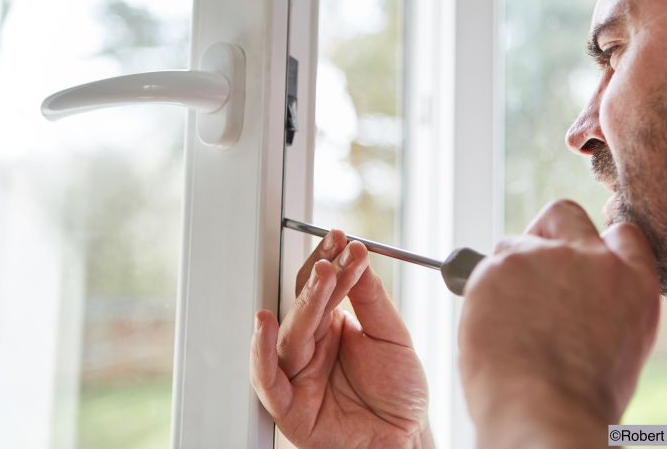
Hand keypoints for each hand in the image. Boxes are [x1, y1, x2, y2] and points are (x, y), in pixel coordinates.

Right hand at [250, 230, 432, 448]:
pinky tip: (264, 323)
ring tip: (320, 275)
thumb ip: (372, 299)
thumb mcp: (393, 337)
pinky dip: (260, 351)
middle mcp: (311, 346)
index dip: (331, 261)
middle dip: (320, 276)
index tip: (342, 238)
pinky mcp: (288, 405)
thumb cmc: (399, 392)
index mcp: (332, 326)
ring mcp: (297, 373)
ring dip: (304, 301)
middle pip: (305, 303)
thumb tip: (358, 256)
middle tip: (335, 251)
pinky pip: (267, 377)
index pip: (323, 286)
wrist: (405, 439)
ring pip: (291, 332)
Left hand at [458, 200, 659, 447]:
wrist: (545, 414)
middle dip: (545, 235)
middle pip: (563, 215)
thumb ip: (605, 303)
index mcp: (633, 281)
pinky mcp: (501, 265)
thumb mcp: (621, 345)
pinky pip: (481, 268)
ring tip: (508, 321)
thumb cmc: (581, 399)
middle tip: (530, 272)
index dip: (595, 246)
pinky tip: (490, 327)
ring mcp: (544, 257)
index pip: (622, 234)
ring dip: (507, 271)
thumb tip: (575, 292)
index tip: (577, 263)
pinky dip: (481, 292)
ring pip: (514, 245)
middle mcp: (592, 259)